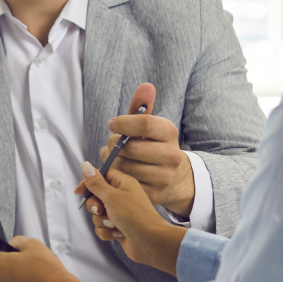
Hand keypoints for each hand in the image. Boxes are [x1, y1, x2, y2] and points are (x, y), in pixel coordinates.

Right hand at [75, 162, 185, 275]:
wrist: (150, 242)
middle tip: (101, 210)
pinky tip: (117, 234)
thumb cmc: (135, 216)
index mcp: (123, 183)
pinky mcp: (118, 227)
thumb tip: (85, 166)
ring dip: (102, 221)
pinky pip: (102, 228)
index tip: (80, 191)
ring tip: (113, 224)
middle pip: (96, 197)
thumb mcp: (111, 196)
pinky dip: (106, 232)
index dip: (89, 183)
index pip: (101, 176)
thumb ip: (96, 183)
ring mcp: (120, 213)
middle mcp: (122, 197)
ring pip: (97, 214)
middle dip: (94, 206)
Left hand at [90, 83, 194, 216]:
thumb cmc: (153, 145)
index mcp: (170, 133)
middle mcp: (171, 156)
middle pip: (130, 148)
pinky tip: (115, 173)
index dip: (123, 123)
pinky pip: (122, 186)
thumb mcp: (150, 125)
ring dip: (110, 163)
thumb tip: (146, 86)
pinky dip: (112, 179)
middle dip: (113, 145)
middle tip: (111, 144)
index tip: (112, 124)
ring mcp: (163, 177)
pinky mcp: (152, 195)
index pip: (144, 123)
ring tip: (113, 158)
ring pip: (124, 168)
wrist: (172, 177)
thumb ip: (143, 106)